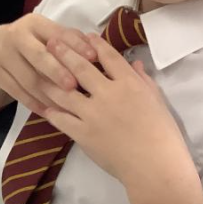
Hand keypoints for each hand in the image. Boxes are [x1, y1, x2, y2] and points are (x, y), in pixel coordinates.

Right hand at [0, 15, 97, 115]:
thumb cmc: (33, 43)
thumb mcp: (48, 35)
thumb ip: (71, 41)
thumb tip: (97, 51)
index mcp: (34, 23)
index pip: (58, 34)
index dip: (76, 46)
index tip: (93, 59)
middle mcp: (16, 36)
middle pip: (39, 56)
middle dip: (58, 71)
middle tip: (74, 85)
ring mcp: (2, 55)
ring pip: (29, 79)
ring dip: (49, 94)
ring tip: (68, 106)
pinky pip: (18, 92)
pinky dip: (35, 104)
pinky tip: (50, 113)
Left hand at [41, 34, 193, 191]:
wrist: (155, 168)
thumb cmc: (163, 135)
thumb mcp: (158, 102)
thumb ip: (144, 80)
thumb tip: (135, 64)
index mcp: (129, 83)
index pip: (108, 56)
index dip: (94, 44)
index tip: (84, 36)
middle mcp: (108, 93)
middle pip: (80, 67)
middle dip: (64, 52)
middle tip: (51, 43)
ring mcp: (92, 114)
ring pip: (64, 92)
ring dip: (50, 81)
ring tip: (39, 74)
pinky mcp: (83, 134)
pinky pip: (62, 119)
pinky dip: (51, 112)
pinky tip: (43, 107)